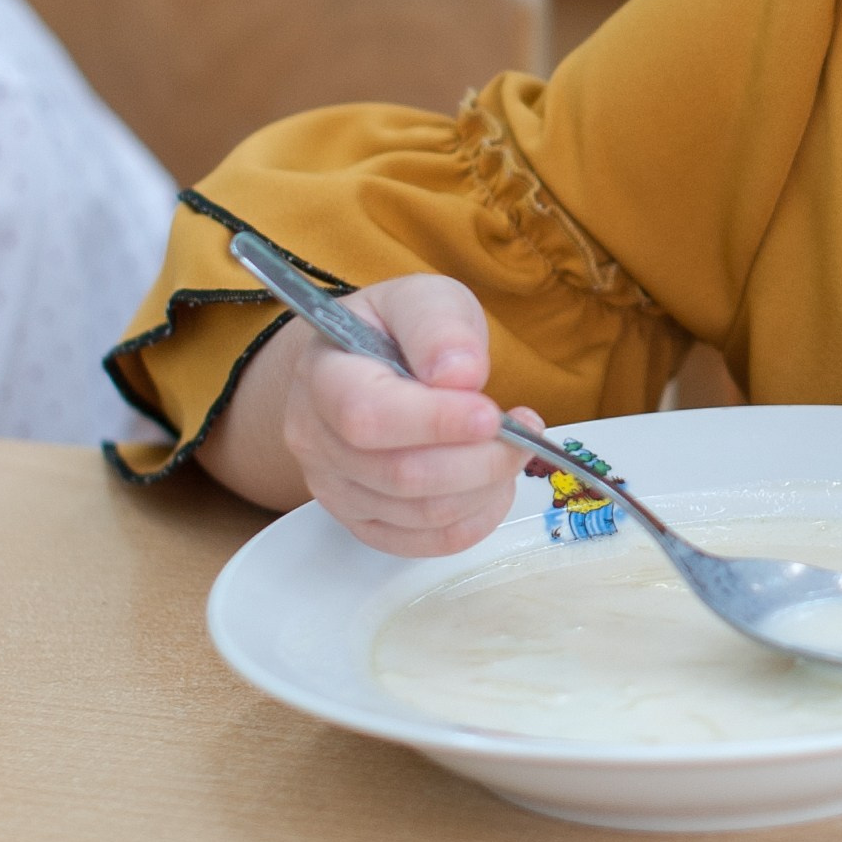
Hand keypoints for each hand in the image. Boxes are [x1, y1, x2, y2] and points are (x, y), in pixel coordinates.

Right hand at [275, 272, 522, 555]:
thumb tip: (460, 375)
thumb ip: (438, 326)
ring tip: (512, 447)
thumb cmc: (397, 331)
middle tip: (524, 428)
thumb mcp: (423, 298)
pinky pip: (426, 543)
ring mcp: (336, 489)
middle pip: (400, 475)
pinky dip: (476, 519)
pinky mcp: (365, 523)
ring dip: (486, 486)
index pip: (366, 416)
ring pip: (421, 515)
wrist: (369, 366)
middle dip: (479, 458)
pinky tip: (495, 484)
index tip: (490, 413)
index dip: (434, 422)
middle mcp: (316, 440)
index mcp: (322, 376)